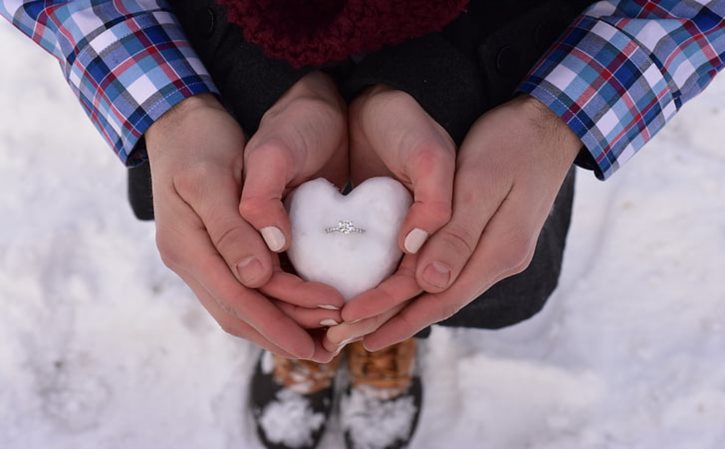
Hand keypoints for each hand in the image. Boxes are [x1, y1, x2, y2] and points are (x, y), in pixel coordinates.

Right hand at [146, 72, 347, 361]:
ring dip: (279, 326)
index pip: (238, 297)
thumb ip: (231, 229)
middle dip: (284, 334)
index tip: (321, 333)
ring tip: (320, 340)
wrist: (178, 120)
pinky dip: (271, 307)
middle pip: (239, 313)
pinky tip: (298, 311)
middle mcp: (190, 260)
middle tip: (328, 350)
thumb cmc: (197, 141)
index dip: (280, 320)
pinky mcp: (212, 252)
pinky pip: (241, 292)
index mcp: (186, 246)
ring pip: (239, 308)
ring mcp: (199, 258)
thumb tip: (256, 280)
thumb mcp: (211, 177)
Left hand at [334, 95, 581, 351]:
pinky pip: (450, 270)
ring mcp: (496, 251)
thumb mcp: (482, 183)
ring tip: (365, 322)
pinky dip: (419, 284)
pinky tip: (399, 288)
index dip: (397, 316)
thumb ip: (459, 235)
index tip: (355, 327)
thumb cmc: (512, 144)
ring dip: (404, 307)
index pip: (440, 297)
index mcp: (499, 251)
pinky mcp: (490, 238)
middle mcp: (499, 260)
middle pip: (439, 301)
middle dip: (393, 320)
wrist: (548, 123)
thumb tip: (431, 285)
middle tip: (347, 335)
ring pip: (443, 289)